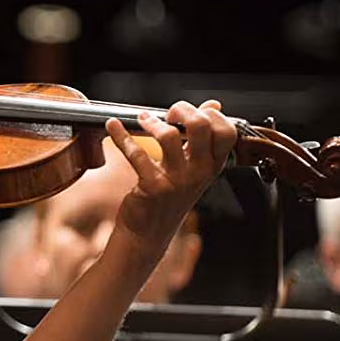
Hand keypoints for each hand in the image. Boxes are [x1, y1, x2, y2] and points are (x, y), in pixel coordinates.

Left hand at [106, 100, 237, 248]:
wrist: (148, 235)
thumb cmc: (169, 198)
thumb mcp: (193, 169)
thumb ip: (202, 138)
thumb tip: (213, 105)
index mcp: (212, 166)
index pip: (227, 132)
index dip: (211, 114)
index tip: (191, 112)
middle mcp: (199, 173)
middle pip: (201, 126)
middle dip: (182, 110)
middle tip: (168, 114)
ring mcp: (177, 181)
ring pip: (169, 136)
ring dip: (152, 122)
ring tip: (142, 120)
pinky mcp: (152, 187)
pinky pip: (137, 154)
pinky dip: (120, 136)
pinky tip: (112, 127)